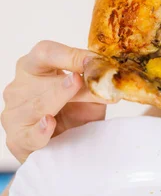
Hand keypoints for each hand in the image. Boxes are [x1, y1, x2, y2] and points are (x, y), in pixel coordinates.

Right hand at [1, 40, 111, 162]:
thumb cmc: (74, 110)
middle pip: (38, 79)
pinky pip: (29, 134)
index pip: (46, 53)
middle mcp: (21, 86)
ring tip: (74, 92)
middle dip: (62, 81)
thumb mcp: (89, 94)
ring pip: (36, 105)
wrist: (65, 143)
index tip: (93, 61)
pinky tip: (49, 123)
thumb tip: (111, 77)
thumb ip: (95, 83)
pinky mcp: (18, 138)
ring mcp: (16, 112)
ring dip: (57, 99)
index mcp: (35, 66)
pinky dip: (40, 130)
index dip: (70, 56)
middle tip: (81, 80)